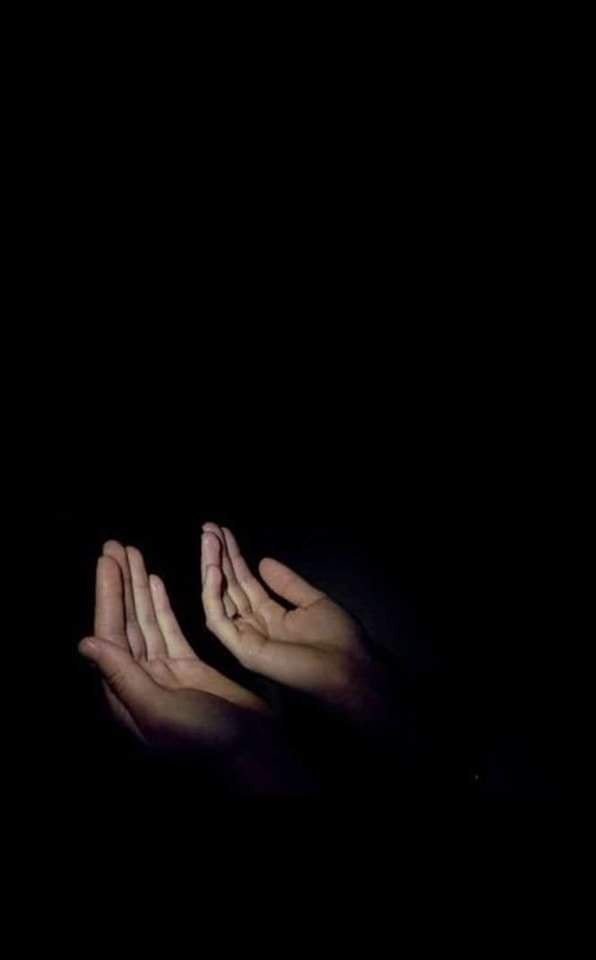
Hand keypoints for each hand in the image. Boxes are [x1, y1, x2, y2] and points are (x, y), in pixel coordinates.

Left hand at [80, 541, 268, 753]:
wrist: (251, 753)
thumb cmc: (204, 739)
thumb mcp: (158, 711)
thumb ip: (123, 676)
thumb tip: (86, 643)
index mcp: (125, 691)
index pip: (111, 633)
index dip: (108, 595)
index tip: (106, 560)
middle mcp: (138, 679)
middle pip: (124, 621)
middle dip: (119, 582)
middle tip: (113, 545)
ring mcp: (163, 672)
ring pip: (145, 620)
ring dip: (137, 586)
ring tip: (131, 553)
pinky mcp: (187, 667)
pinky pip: (168, 628)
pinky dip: (159, 604)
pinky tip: (154, 581)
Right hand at [201, 524, 388, 724]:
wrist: (349, 666)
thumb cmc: (337, 639)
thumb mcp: (313, 601)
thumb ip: (287, 583)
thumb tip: (263, 561)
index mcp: (270, 616)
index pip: (244, 582)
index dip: (234, 557)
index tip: (222, 531)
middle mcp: (254, 626)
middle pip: (228, 587)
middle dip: (217, 557)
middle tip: (208, 528)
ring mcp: (245, 638)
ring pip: (218, 599)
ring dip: (211, 568)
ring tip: (208, 539)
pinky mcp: (242, 649)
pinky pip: (219, 620)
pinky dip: (212, 595)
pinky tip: (214, 570)